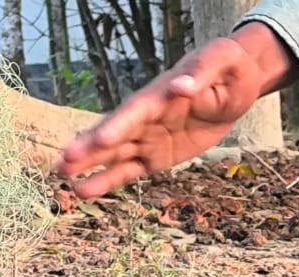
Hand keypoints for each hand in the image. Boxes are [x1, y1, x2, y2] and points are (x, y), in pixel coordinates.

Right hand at [56, 22, 297, 197]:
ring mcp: (149, 137)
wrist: (237, 84)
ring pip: (115, 154)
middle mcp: (147, 117)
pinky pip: (130, 170)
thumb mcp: (223, 63)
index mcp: (161, 94)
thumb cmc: (229, 69)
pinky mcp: (156, 156)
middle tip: (63, 162)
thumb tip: (182, 87)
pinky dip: (109, 180)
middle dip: (90, 148)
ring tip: (61, 177)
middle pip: (115, 133)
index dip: (119, 125)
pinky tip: (85, 191)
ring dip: (89, 165)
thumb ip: (201, 74)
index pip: (136, 111)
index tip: (101, 140)